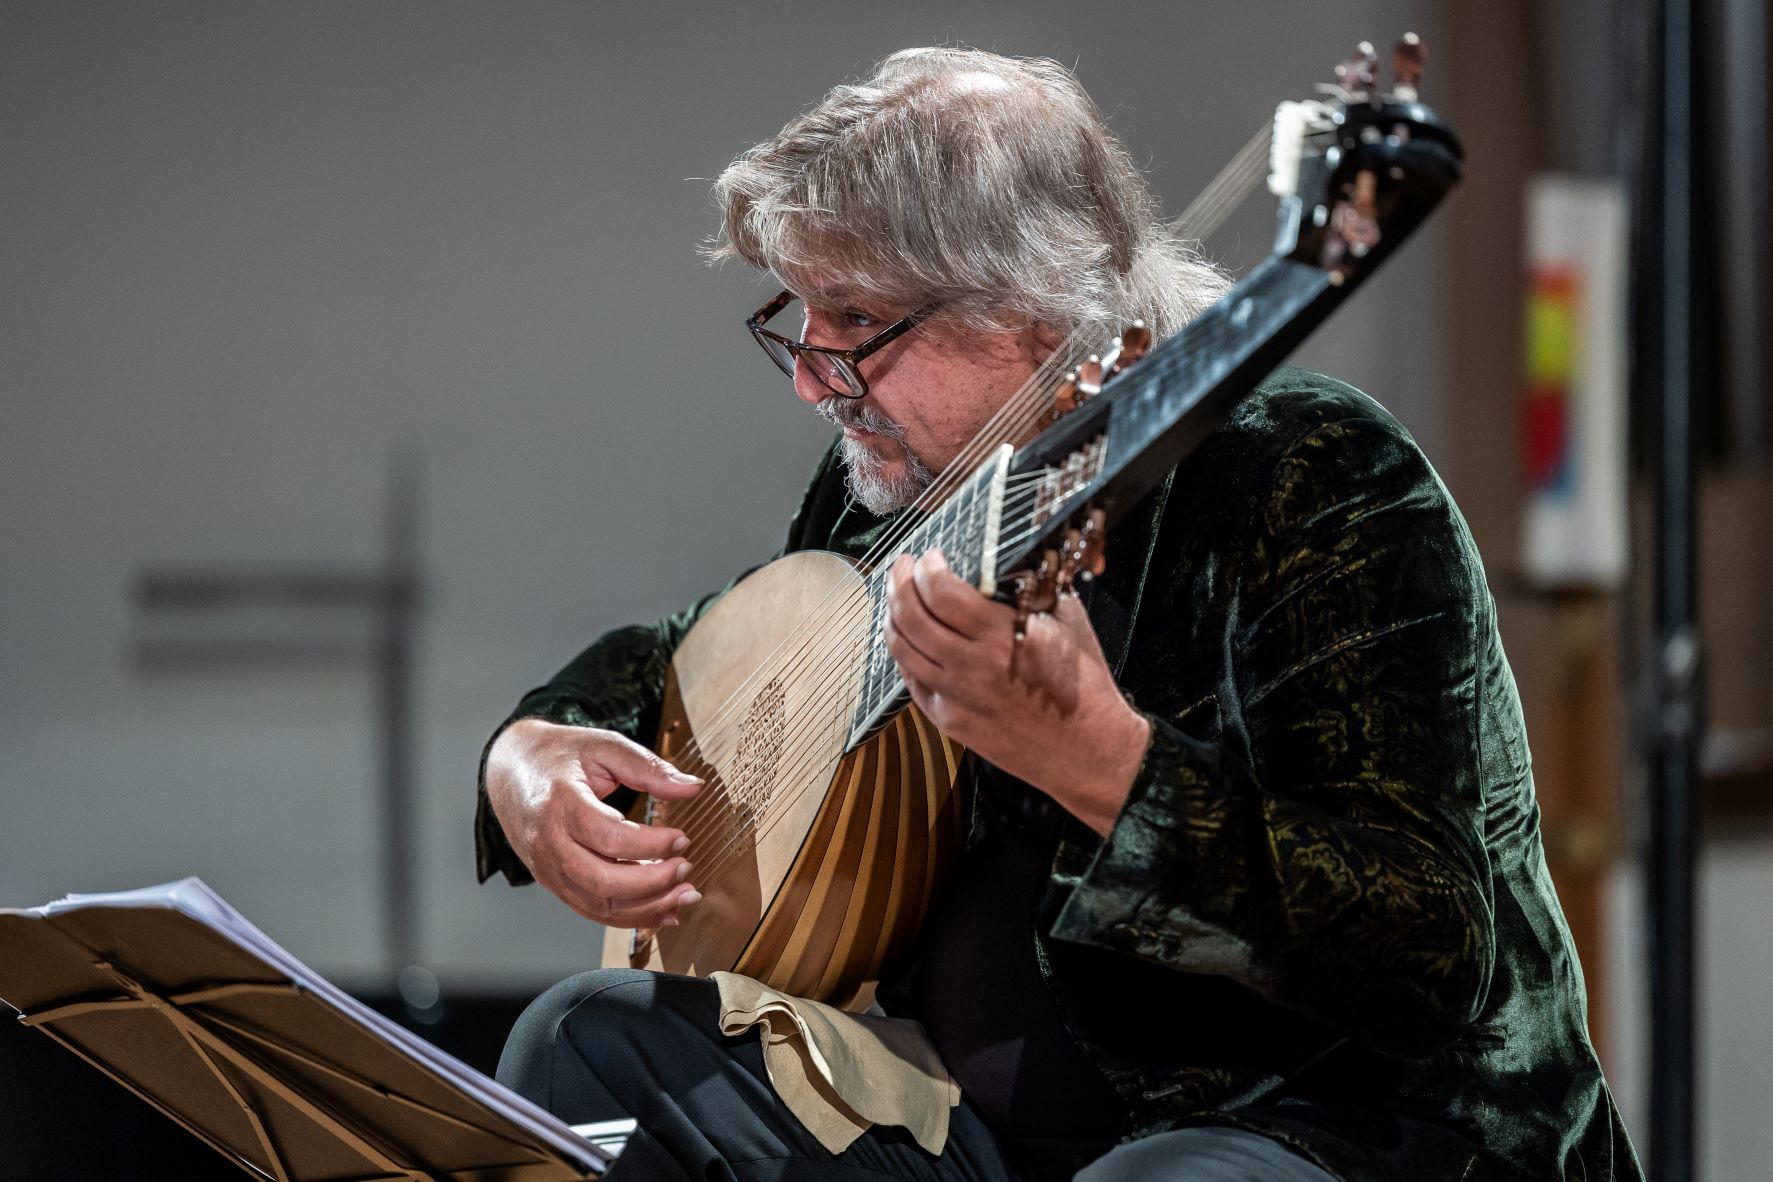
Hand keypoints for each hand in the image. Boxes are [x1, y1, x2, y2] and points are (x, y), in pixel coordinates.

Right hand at [484, 718, 702, 926]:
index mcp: (561, 804)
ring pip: (599, 904)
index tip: (683, 839)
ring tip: (684, 895)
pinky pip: (591, 910)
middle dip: (653, 883)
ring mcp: (548, 868)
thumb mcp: (604, 747)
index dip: (652, 844)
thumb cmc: (559, 756)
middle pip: (602, 881)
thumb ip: (649, 768)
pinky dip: (629, 917)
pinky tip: (661, 911)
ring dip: (647, 908)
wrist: (510, 769)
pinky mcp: (553, 882)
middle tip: (685, 869)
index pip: (610, 837)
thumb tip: (692, 788)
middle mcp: (550, 843)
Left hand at [884, 549, 1150, 836]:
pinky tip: (908, 638)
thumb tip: (1008, 559)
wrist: (1087, 748)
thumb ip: (1035, 586)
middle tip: (905, 567)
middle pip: (911, 616)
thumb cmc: (1083, 684)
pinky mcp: (949, 721)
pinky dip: (903, 653)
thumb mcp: (1069, 621)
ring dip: (892, 616)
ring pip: (902, 649)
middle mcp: (971, 667)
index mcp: (1001, 636)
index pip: (941, 592)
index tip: (931, 556)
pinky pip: (912, 681)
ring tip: (898, 598)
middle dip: (900, 582)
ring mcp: (955, 697)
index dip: (928, 568)